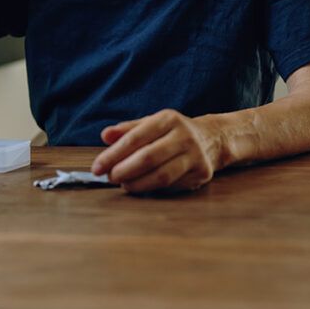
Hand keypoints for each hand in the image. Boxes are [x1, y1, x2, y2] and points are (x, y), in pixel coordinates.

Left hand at [91, 109, 222, 193]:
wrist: (212, 138)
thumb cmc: (174, 132)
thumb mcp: (151, 123)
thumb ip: (127, 130)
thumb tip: (105, 136)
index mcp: (168, 119)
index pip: (135, 138)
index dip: (113, 155)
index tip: (97, 167)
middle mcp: (184, 136)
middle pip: (148, 158)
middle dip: (124, 171)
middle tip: (110, 177)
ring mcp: (195, 156)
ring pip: (161, 176)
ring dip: (137, 184)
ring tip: (124, 184)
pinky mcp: (201, 173)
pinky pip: (172, 186)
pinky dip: (153, 189)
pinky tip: (142, 186)